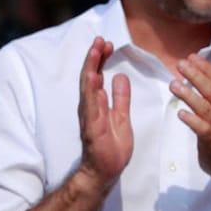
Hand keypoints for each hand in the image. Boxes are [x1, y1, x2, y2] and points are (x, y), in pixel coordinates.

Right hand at [76, 37, 132, 187]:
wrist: (105, 171)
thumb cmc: (111, 147)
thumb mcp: (122, 117)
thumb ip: (120, 98)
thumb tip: (120, 77)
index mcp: (98, 103)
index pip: (97, 76)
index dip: (100, 59)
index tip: (107, 43)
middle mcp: (90, 107)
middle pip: (90, 76)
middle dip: (94, 57)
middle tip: (101, 39)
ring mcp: (90, 116)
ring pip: (88, 86)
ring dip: (91, 67)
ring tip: (96, 49)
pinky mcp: (92, 126)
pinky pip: (91, 105)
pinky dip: (91, 90)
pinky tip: (93, 76)